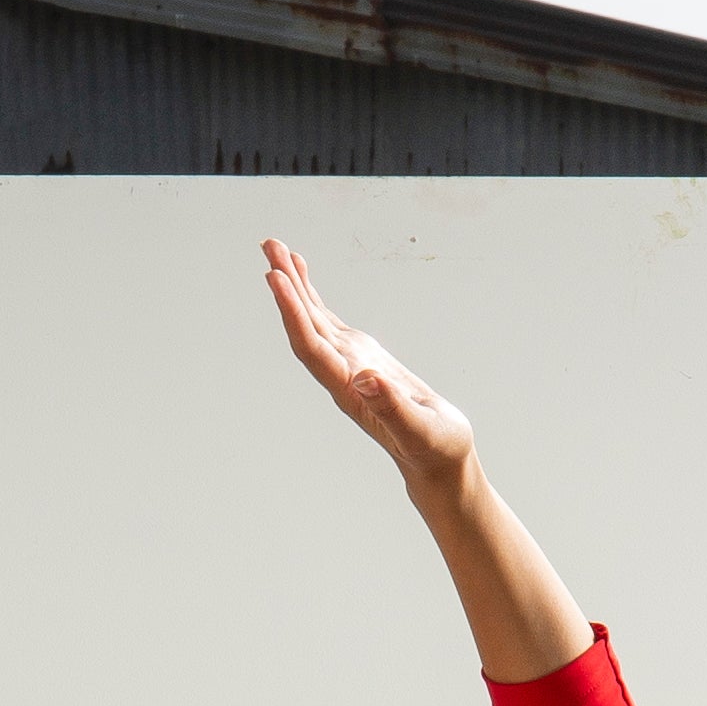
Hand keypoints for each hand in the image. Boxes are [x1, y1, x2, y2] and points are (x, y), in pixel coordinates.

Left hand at [263, 240, 474, 499]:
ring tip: (275, 247)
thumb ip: (393, 408)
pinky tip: (299, 271)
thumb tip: (365, 378)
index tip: (275, 277)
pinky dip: (310, 294)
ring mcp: (347, 364)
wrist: (437, 460)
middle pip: (304, 327)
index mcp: (350, 391)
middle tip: (269, 245)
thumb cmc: (434, 450)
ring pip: (311, 319)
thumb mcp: (420, 431)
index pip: (312, 347)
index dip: (292, 313)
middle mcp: (340, 375)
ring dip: (292, 284)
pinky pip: (326, 320)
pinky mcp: (358, 356)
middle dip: (285, 287)